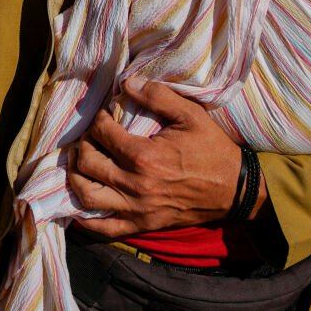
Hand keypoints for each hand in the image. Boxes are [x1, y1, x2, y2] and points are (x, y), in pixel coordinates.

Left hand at [67, 78, 254, 236]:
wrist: (235, 189)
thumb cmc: (213, 149)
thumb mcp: (191, 115)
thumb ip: (158, 96)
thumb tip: (126, 82)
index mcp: (145, 156)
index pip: (102, 134)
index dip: (98, 120)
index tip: (105, 115)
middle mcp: (135, 185)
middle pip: (87, 163)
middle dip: (82, 144)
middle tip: (89, 137)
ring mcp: (137, 209)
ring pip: (87, 195)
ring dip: (75, 176)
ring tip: (79, 163)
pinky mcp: (142, 225)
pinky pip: (104, 228)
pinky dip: (86, 219)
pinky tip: (80, 204)